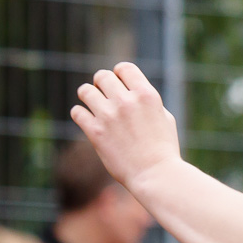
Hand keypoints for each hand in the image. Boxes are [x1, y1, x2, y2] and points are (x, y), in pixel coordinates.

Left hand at [70, 62, 179, 191]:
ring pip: (85, 91)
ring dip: (87, 96)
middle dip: (101, 84)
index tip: (117, 83)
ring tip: (92, 105)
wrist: (155, 175)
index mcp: (146, 95)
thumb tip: (132, 91)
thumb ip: (147, 101)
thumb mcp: (164, 117)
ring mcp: (109, 116)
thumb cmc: (164, 149)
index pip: (124, 68)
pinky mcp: (95, 132)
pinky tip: (86, 120)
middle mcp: (127, 101)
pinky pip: (77, 112)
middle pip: (102, 76)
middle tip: (102, 95)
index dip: (118, 73)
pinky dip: (80, 114)